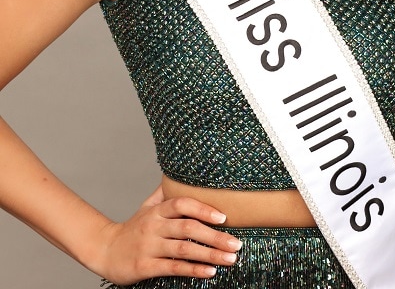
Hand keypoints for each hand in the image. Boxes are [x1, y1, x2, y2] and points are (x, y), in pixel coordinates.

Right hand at [95, 186, 241, 283]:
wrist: (105, 250)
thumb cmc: (134, 228)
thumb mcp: (147, 207)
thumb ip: (165, 193)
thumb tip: (182, 173)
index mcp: (157, 210)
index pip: (182, 204)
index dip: (203, 209)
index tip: (224, 216)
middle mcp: (153, 226)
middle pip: (188, 228)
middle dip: (216, 236)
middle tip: (236, 244)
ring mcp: (149, 246)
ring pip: (184, 249)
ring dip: (210, 254)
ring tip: (230, 259)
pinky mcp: (145, 267)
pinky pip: (173, 268)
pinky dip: (193, 270)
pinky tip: (209, 272)